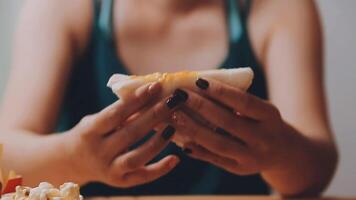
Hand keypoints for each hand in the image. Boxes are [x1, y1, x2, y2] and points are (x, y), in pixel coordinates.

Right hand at [63, 82, 184, 187]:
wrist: (72, 161)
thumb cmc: (91, 133)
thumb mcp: (96, 120)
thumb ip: (118, 112)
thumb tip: (151, 94)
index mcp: (90, 131)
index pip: (115, 113)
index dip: (136, 100)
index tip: (156, 86)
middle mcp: (98, 152)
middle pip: (129, 133)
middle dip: (153, 116)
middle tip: (173, 101)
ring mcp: (109, 169)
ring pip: (136, 158)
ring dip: (157, 143)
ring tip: (173, 127)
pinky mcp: (120, 182)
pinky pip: (142, 177)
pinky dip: (160, 169)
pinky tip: (175, 158)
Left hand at [171, 78, 301, 174]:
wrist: (283, 153)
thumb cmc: (264, 122)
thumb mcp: (261, 109)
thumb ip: (238, 102)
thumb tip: (200, 87)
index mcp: (270, 116)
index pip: (244, 102)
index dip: (221, 92)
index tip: (198, 81)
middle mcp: (264, 138)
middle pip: (227, 122)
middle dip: (201, 107)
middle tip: (180, 95)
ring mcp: (252, 157)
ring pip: (218, 144)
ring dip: (193, 129)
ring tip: (175, 116)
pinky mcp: (240, 169)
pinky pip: (215, 159)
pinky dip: (197, 148)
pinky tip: (180, 138)